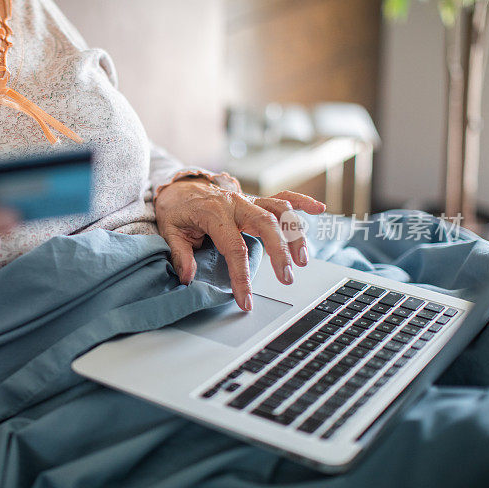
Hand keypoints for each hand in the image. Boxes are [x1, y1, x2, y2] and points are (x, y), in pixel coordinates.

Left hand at [154, 178, 325, 310]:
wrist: (178, 187)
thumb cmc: (176, 210)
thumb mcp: (169, 231)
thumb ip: (180, 254)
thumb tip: (188, 277)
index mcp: (213, 213)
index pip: (233, 247)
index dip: (241, 276)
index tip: (246, 300)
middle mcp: (235, 203)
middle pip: (265, 224)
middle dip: (280, 252)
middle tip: (287, 278)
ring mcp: (247, 199)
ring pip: (279, 211)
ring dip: (294, 234)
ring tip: (302, 261)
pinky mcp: (254, 200)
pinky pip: (281, 196)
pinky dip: (301, 202)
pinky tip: (319, 209)